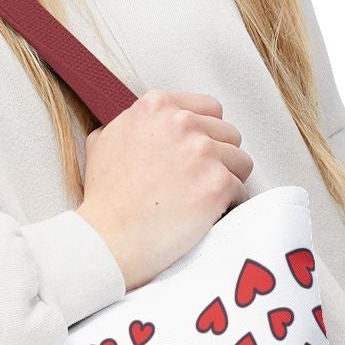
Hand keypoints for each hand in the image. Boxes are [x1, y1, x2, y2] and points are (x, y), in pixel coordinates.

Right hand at [76, 89, 251, 288]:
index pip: (209, 108)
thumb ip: (130, 123)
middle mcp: (181, 122)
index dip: (205, 133)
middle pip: (228, 134)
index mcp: (156, 106)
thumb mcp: (103, 141)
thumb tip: (142, 124)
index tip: (197, 153)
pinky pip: (241, 190)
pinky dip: (229, 205)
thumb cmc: (104, 197)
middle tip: (199, 181)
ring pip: (241, 160)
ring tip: (204, 198)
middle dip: (218, 157)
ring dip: (227, 179)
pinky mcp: (217, 184)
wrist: (107, 237)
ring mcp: (202, 152)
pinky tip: (208, 215)